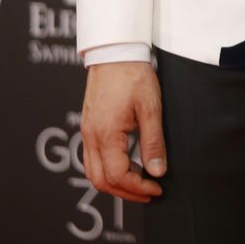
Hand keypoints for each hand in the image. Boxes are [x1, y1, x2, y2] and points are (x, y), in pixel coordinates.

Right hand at [80, 61, 166, 202]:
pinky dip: (107, 169)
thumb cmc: (133, 74)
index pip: (118, 176)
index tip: (157, 188)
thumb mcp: (150, 107)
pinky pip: (91, 158)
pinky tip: (125, 165)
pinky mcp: (88, 125)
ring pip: (93, 172)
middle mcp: (91, 136)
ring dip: (115, 183)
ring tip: (138, 182)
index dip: (138, 188)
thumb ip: (153, 142)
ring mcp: (87, 131)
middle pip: (101, 181)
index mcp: (106, 133)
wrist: (115, 51)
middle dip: (126, 192)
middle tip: (149, 192)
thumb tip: (157, 171)